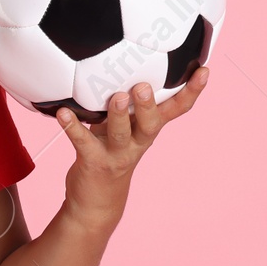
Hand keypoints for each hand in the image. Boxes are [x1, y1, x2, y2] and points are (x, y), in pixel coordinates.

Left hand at [54, 67, 209, 232]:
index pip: (175, 111)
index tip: (204, 71)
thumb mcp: (122, 128)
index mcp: (147, 130)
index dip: (191, 93)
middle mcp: (137, 143)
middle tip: (144, 86)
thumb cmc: (109, 153)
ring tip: (117, 97)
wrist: (97, 202)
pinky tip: (63, 113)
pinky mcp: (93, 162)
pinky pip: (83, 142)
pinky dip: (73, 127)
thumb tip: (119, 63)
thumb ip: (124, 104)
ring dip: (118, 115)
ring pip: (120, 134)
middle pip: (151, 124)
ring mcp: (116, 155)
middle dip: (149, 105)